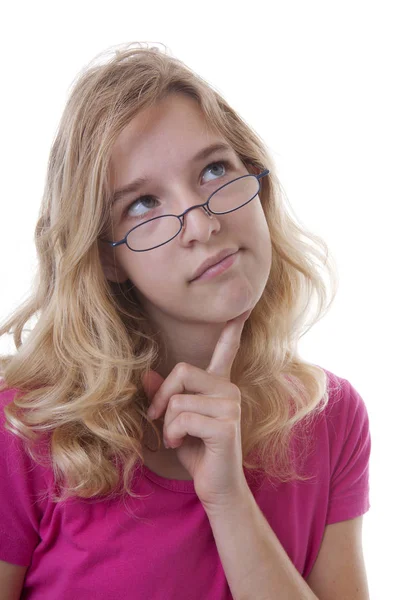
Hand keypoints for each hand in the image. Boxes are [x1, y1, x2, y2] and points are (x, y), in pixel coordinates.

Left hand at [141, 309, 251, 512]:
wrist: (215, 487)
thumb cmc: (196, 452)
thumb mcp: (174, 421)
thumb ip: (164, 397)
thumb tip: (146, 375)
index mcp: (219, 385)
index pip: (228, 350)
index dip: (233, 329)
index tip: (245, 306)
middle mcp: (229, 390)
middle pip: (182, 371)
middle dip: (161, 397)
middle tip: (156, 419)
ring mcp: (231, 406)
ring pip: (178, 399)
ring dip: (166, 423)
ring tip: (174, 438)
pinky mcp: (227, 425)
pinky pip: (183, 417)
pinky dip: (171, 433)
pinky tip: (179, 445)